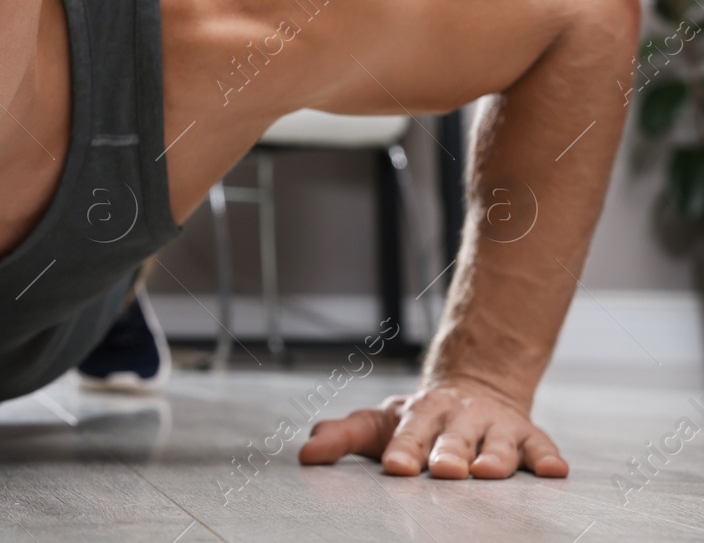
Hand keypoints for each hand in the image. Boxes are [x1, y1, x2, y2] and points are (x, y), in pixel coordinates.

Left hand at [296, 377, 567, 478]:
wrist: (472, 388)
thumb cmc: (418, 420)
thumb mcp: (378, 424)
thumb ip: (342, 437)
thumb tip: (306, 452)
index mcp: (420, 414)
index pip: (408, 433)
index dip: (402, 449)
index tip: (395, 467)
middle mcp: (458, 418)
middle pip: (453, 438)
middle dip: (449, 454)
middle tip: (444, 470)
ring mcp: (494, 426)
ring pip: (497, 443)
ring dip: (494, 457)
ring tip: (489, 472)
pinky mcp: (527, 435)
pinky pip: (540, 446)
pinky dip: (547, 458)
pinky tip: (554, 471)